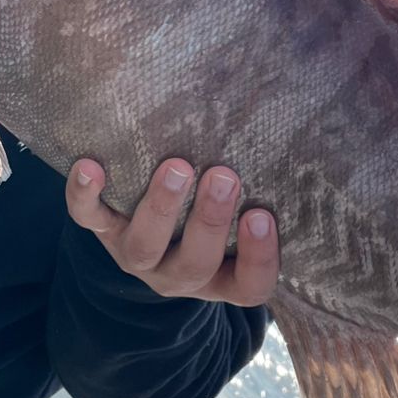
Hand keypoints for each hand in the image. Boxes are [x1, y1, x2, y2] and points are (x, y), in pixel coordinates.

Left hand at [66, 158, 278, 305]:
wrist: (147, 236)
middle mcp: (181, 274)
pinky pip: (89, 219)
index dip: (259, 258)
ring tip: (176, 166)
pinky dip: (84, 194)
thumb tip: (312, 113)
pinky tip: (89, 166)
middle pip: (196, 264)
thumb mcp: (243, 214)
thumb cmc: (212, 214)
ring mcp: (139, 256)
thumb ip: (267, 187)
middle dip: (209, 221)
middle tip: (223, 176)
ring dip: (160, 207)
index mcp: (224, 276)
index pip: (250, 285)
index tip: (262, 216)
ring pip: (143, 248)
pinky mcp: (103, 231)